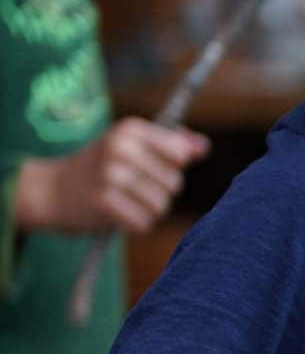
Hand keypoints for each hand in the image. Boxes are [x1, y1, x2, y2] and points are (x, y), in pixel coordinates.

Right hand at [12, 118, 209, 234]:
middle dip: (159, 192)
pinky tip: (117, 215)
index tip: (150, 168)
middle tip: (131, 189)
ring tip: (125, 202)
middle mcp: (120, 147)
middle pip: (174, 183)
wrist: (51, 190)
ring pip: (161, 205)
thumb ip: (171, 144)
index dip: (172, 168)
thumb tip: (204, 147)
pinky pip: (143, 222)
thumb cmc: (100, 168)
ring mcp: (110, 175)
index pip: (180, 154)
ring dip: (147, 211)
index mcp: (129, 129)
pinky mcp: (103, 202)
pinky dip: (134, 224)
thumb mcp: (131, 146)